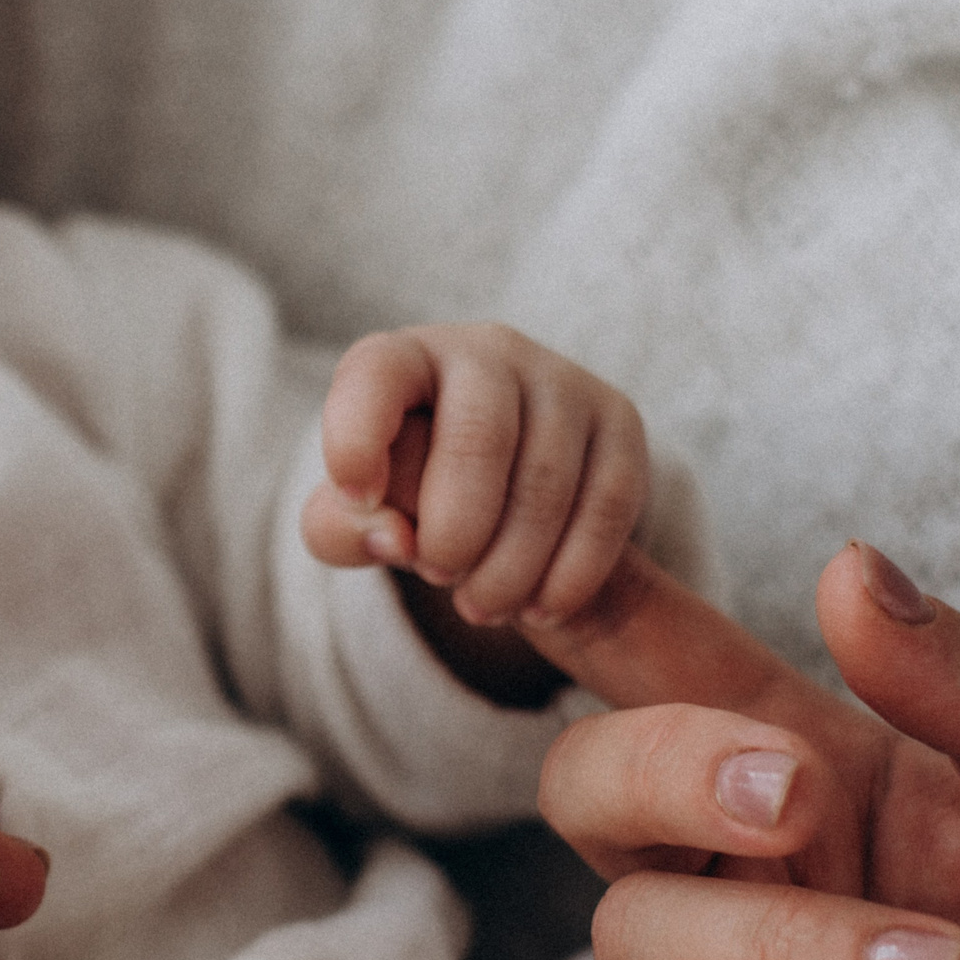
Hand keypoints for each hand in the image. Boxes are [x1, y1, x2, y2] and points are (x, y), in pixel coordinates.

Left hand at [301, 324, 649, 625]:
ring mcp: (562, 381)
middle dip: (454, 530)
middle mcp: (487, 353)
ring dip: (510, 569)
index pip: (376, 376)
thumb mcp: (351, 515)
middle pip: (477, 439)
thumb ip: (340, 528)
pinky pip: (609, 505)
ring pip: (546, 483)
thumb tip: (397, 539)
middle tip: (437, 574)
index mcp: (404, 358)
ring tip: (482, 607)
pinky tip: (539, 607)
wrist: (497, 495)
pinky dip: (570, 573)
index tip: (358, 498)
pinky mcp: (618, 422)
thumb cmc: (405, 493)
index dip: (356, 440)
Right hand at [525, 542, 959, 959]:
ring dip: (787, 948)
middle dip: (666, 768)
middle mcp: (754, 896)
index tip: (542, 566)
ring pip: (635, 936)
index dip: (591, 611)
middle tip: (795, 800)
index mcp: (832, 789)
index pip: (673, 670)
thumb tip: (847, 567)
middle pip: (590, 783)